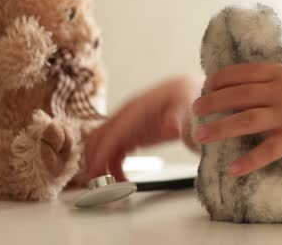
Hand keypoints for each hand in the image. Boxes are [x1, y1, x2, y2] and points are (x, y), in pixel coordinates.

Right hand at [86, 75, 201, 180]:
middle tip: (99, 186)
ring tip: (110, 187)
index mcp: (137, 109)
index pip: (113, 132)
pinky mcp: (131, 135)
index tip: (96, 172)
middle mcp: (126, 117)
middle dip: (94, 161)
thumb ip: (177, 118)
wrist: (188, 93)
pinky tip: (123, 180)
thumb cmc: (184, 97)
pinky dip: (113, 167)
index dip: (102, 152)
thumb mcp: (185, 107)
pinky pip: (114, 152)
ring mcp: (126, 126)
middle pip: (98, 139)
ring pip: (102, 146)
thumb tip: (172, 128)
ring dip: (101, 166)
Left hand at [192, 64, 281, 176]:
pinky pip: (268, 150)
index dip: (222, 78)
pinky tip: (234, 169)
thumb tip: (279, 81)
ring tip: (200, 136)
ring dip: (220, 128)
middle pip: (237, 95)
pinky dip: (250, 160)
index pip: (244, 73)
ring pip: (245, 120)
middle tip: (195, 109)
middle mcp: (280, 92)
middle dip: (212, 101)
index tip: (206, 82)